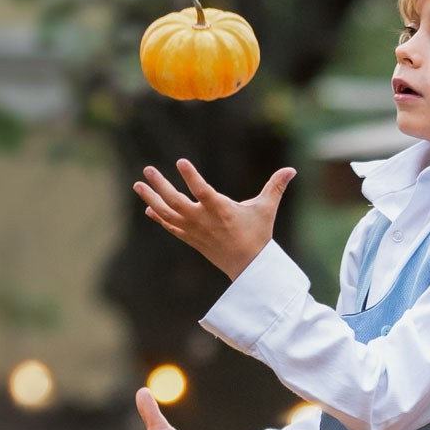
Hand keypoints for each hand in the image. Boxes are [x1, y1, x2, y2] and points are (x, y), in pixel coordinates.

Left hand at [133, 156, 295, 280]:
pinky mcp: (191, 239)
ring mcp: (195, 231)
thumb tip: (292, 169)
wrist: (249, 268)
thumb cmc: (258, 235)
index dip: (191, 177)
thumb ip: (276, 187)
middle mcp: (204, 221)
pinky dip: (159, 217)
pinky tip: (148, 208)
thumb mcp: (266, 209)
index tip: (180, 162)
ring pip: (168, 214)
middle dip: (160, 186)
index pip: (203, 191)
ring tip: (138, 184)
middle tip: (148, 170)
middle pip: (176, 202)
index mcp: (221, 211)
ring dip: (151, 199)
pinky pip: (170, 227)